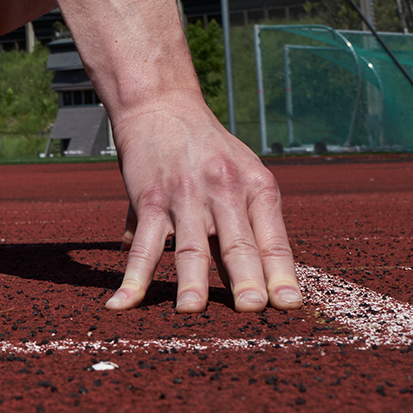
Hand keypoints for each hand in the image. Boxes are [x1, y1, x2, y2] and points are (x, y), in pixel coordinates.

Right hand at [105, 94, 300, 313]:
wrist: (160, 102)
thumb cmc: (206, 145)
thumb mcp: (241, 173)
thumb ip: (248, 226)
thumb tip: (260, 278)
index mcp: (254, 187)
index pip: (272, 239)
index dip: (281, 273)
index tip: (290, 304)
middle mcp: (223, 190)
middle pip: (236, 242)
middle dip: (245, 277)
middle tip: (253, 307)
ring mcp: (184, 196)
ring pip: (190, 246)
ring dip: (190, 281)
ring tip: (191, 310)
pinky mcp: (149, 198)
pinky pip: (143, 244)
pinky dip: (132, 276)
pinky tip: (123, 302)